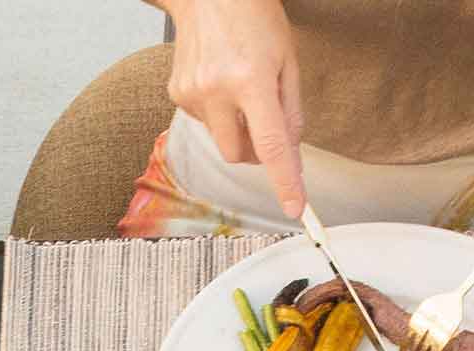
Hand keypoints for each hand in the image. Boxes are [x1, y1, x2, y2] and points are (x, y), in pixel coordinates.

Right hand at [162, 0, 307, 222]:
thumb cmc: (253, 17)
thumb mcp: (287, 58)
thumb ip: (291, 110)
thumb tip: (290, 153)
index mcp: (250, 80)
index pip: (270, 145)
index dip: (285, 181)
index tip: (295, 208)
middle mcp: (216, 90)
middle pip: (239, 154)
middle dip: (256, 153)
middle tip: (268, 129)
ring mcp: (191, 93)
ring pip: (221, 139)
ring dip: (237, 128)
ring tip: (242, 89)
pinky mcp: (177, 93)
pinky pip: (205, 122)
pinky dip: (219, 113)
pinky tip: (221, 82)